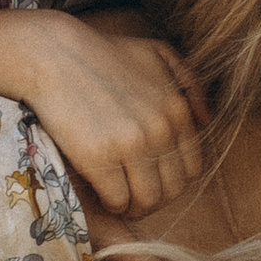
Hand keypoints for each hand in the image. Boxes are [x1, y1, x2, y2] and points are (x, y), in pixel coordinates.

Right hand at [11, 16, 210, 214]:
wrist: (54, 54)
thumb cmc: (103, 54)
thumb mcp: (158, 53)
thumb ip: (189, 83)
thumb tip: (206, 121)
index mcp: (177, 111)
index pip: (192, 169)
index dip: (173, 182)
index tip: (153, 180)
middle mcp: (161, 130)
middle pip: (172, 190)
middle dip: (155, 198)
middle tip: (135, 196)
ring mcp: (131, 145)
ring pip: (147, 201)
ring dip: (135, 206)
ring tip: (120, 200)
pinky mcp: (100, 157)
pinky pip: (118, 200)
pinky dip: (112, 204)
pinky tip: (102, 194)